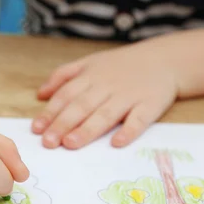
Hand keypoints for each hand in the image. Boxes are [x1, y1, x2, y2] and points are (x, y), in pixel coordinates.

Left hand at [32, 44, 178, 148]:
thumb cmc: (122, 65)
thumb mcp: (90, 62)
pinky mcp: (150, 105)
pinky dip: (128, 130)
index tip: (37, 129)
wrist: (165, 59)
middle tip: (49, 142)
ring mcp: (129, 96)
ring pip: (105, 114)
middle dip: (63, 124)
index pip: (67, 95)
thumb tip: (40, 94)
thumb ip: (63, 76)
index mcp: (91, 76)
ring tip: (71, 143)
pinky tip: (116, 143)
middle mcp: (108, 86)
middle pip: (82, 106)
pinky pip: (139, 119)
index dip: (51, 112)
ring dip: (88, 129)